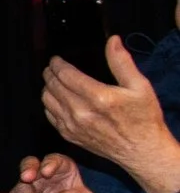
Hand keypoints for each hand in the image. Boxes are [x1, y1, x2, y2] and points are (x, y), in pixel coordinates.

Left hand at [42, 41, 179, 192]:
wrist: (142, 151)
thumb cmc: (144, 118)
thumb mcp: (140, 86)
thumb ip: (122, 62)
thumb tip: (112, 41)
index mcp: (97, 97)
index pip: (66, 75)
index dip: (57, 64)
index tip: (55, 59)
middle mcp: (81, 112)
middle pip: (53, 86)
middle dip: (50, 74)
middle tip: (51, 67)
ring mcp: (73, 126)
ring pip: (47, 101)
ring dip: (47, 88)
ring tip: (52, 80)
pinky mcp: (70, 136)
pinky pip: (50, 116)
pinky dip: (49, 105)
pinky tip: (56, 99)